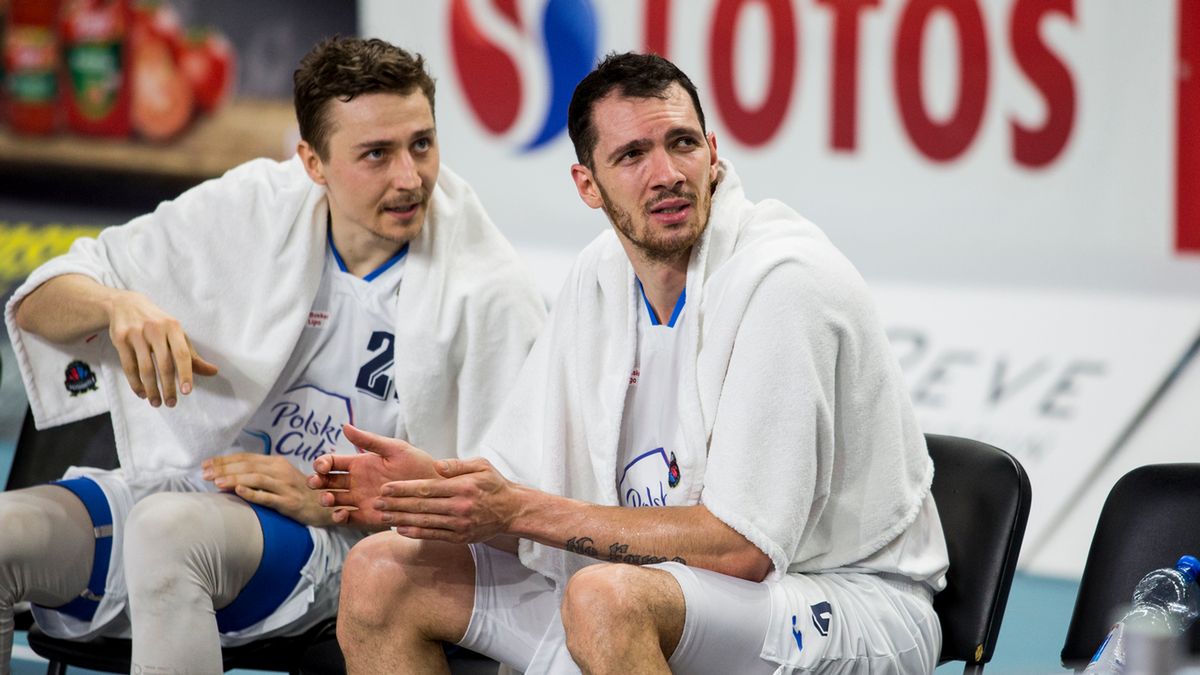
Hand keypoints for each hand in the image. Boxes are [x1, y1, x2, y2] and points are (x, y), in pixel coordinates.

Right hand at [107, 290, 217, 407]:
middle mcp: (155, 329)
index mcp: (173, 327)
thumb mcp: (176, 334)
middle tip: (172, 403)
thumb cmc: (158, 324)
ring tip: (157, 402)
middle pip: (164, 364)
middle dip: (168, 387)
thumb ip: (192, 355)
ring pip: (145, 368)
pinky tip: (142, 393)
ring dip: (151, 389)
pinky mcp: (120, 339)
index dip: (186, 374)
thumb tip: (214, 372)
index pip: (182, 354)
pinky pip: (129, 366)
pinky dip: (135, 383)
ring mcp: (136, 334)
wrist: (126, 304)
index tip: (187, 392)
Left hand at [203, 453, 332, 526]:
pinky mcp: (289, 502)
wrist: (325, 505)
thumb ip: (260, 473)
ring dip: (234, 479)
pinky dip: (252, 493)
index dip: (224, 460)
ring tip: (216, 482)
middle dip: (224, 468)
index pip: (246, 458)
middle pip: (248, 466)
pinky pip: (268, 497)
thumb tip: (231, 474)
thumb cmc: (298, 491)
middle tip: (204, 473)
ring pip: (256, 479)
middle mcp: (280, 471)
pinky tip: (238, 491)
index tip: (205, 465)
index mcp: (276, 462)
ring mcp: (285, 486)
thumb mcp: (280, 477)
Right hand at [307, 424, 440, 528]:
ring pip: (334, 500)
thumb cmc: (417, 464)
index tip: (322, 467)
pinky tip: (341, 514)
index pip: (332, 462)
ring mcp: (360, 499)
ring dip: (326, 500)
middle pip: (327, 482)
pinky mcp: (367, 516)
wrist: (433, 487)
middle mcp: (356, 482)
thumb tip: (344, 426)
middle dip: (317, 482)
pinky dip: (339, 517)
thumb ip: (369, 440)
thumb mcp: (394, 448)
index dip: (322, 464)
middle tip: (317, 483)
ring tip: (330, 499)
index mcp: (360, 463)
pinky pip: (347, 518)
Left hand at [373, 456, 520, 543]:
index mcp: (463, 487)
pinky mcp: (460, 537)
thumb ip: (457, 465)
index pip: (427, 488)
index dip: (404, 489)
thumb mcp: (481, 465)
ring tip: (382, 516)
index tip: (386, 488)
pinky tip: (401, 530)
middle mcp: (460, 506)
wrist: (512, 510)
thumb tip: (436, 466)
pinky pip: (434, 535)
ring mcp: (460, 524)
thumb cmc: (494, 484)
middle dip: (396, 504)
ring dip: (401, 520)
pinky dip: (416, 533)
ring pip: (425, 522)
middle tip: (376, 502)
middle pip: (421, 506)